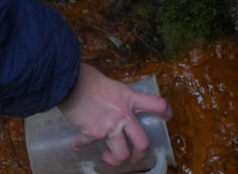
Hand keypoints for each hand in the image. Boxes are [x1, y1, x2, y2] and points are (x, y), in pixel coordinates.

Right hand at [57, 63, 172, 165]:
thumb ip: (117, 97)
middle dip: (139, 153)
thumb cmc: (87, 78)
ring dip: (116, 159)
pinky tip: (79, 143)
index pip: (157, 105)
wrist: (70, 83)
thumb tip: (113, 104)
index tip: (167, 117)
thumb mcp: (110, 85)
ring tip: (108, 157)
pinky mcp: (94, 134)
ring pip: (122, 154)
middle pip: (142, 142)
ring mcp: (110, 126)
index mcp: (130, 98)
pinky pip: (90, 144)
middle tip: (134, 155)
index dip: (166, 112)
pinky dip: (83, 144)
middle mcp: (124, 114)